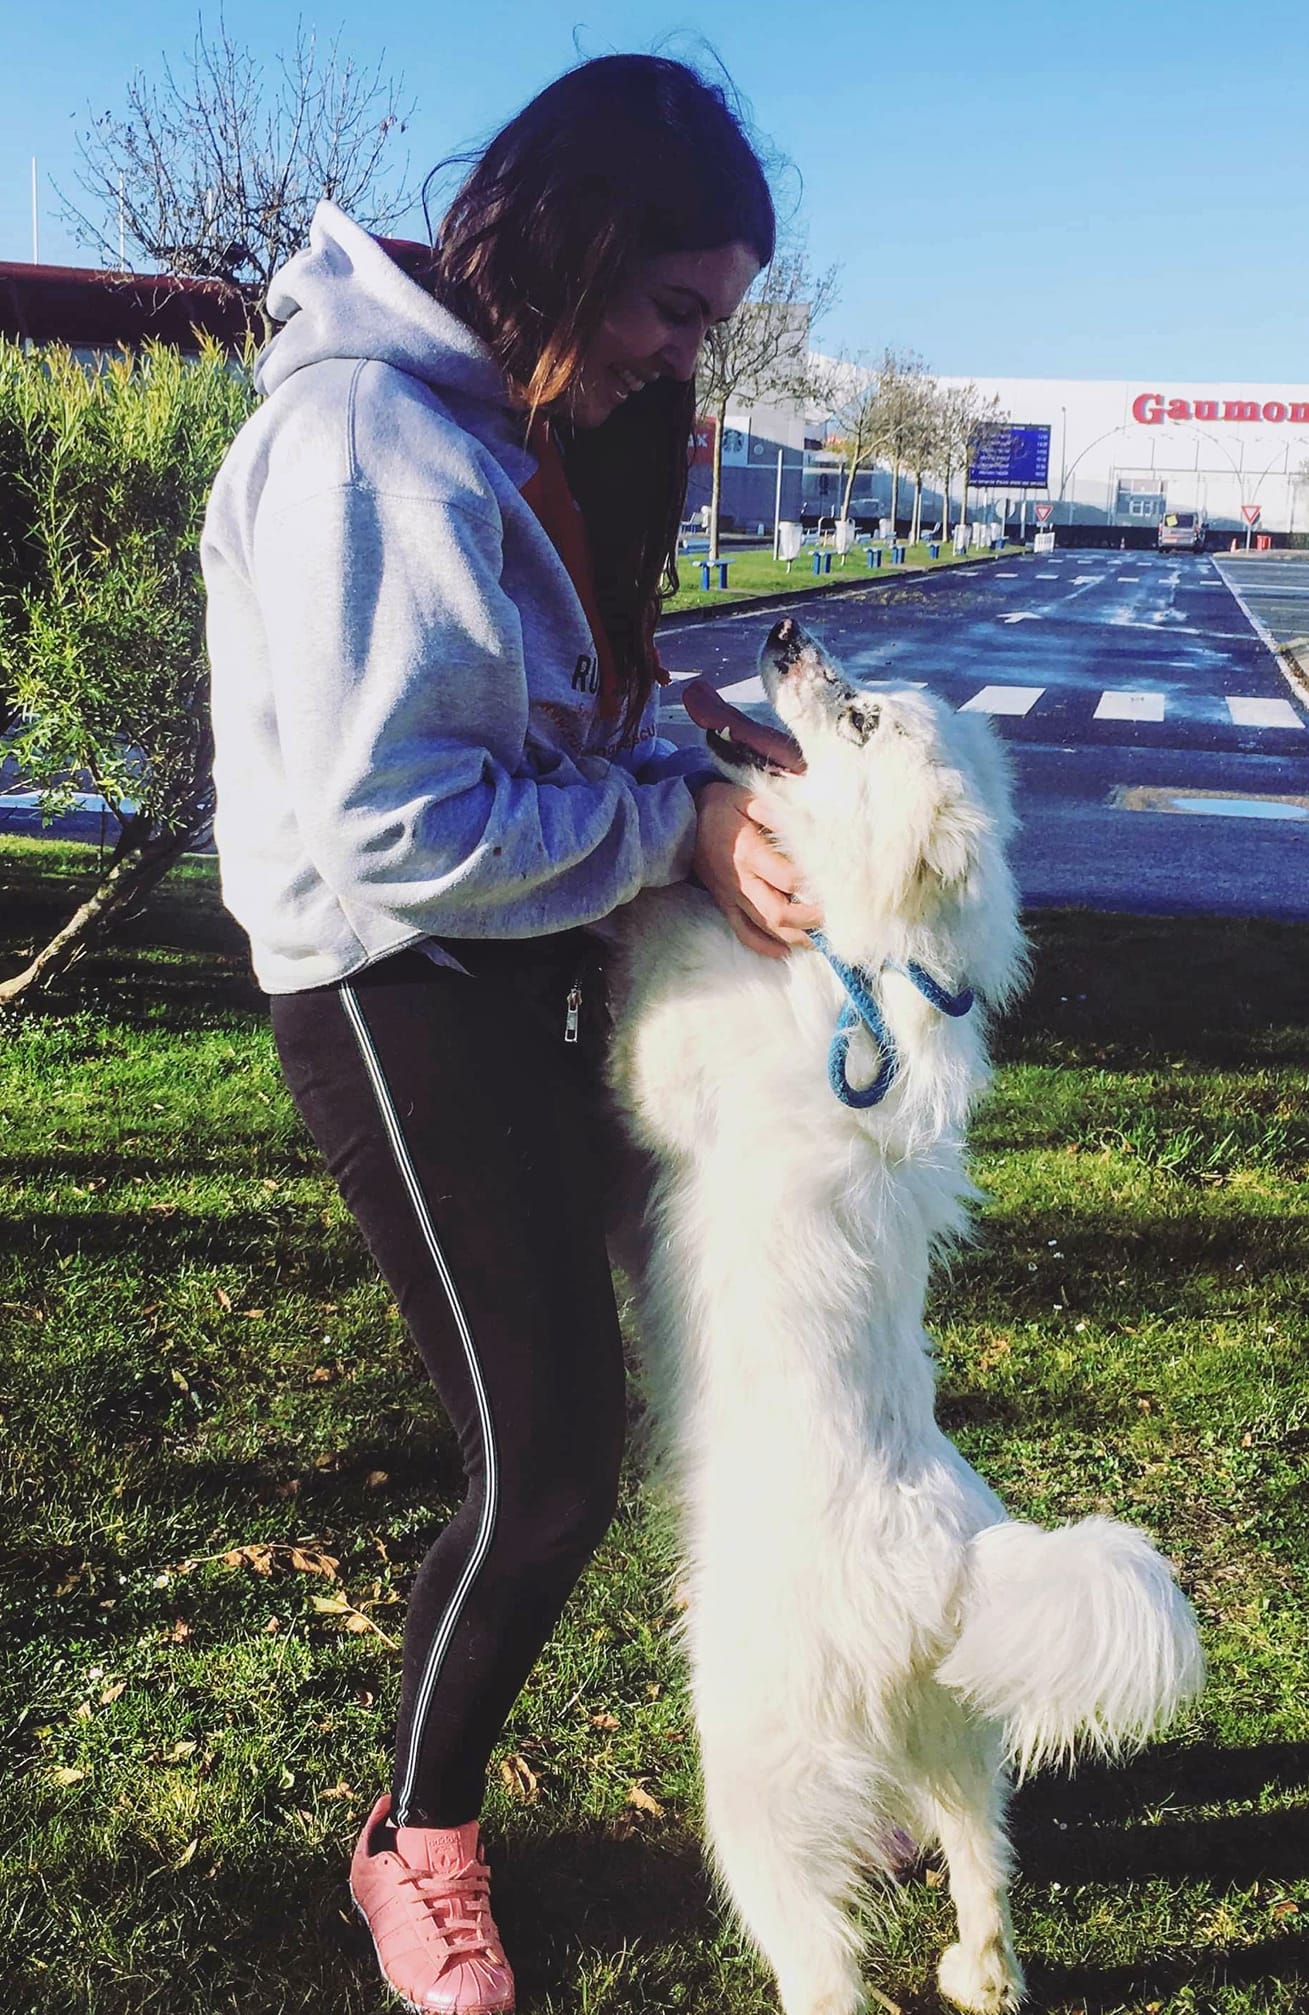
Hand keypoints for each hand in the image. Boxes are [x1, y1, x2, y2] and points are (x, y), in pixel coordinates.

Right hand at [691, 782, 821, 957]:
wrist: (681, 823)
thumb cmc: (719, 807)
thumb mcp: (745, 798)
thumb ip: (775, 810)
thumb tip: (806, 821)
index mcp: (749, 852)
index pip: (788, 879)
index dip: (815, 886)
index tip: (839, 885)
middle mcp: (741, 880)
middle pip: (779, 913)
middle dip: (811, 920)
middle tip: (837, 917)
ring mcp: (732, 897)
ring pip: (766, 928)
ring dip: (796, 937)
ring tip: (822, 938)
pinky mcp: (725, 904)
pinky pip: (743, 933)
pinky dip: (765, 946)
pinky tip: (786, 950)